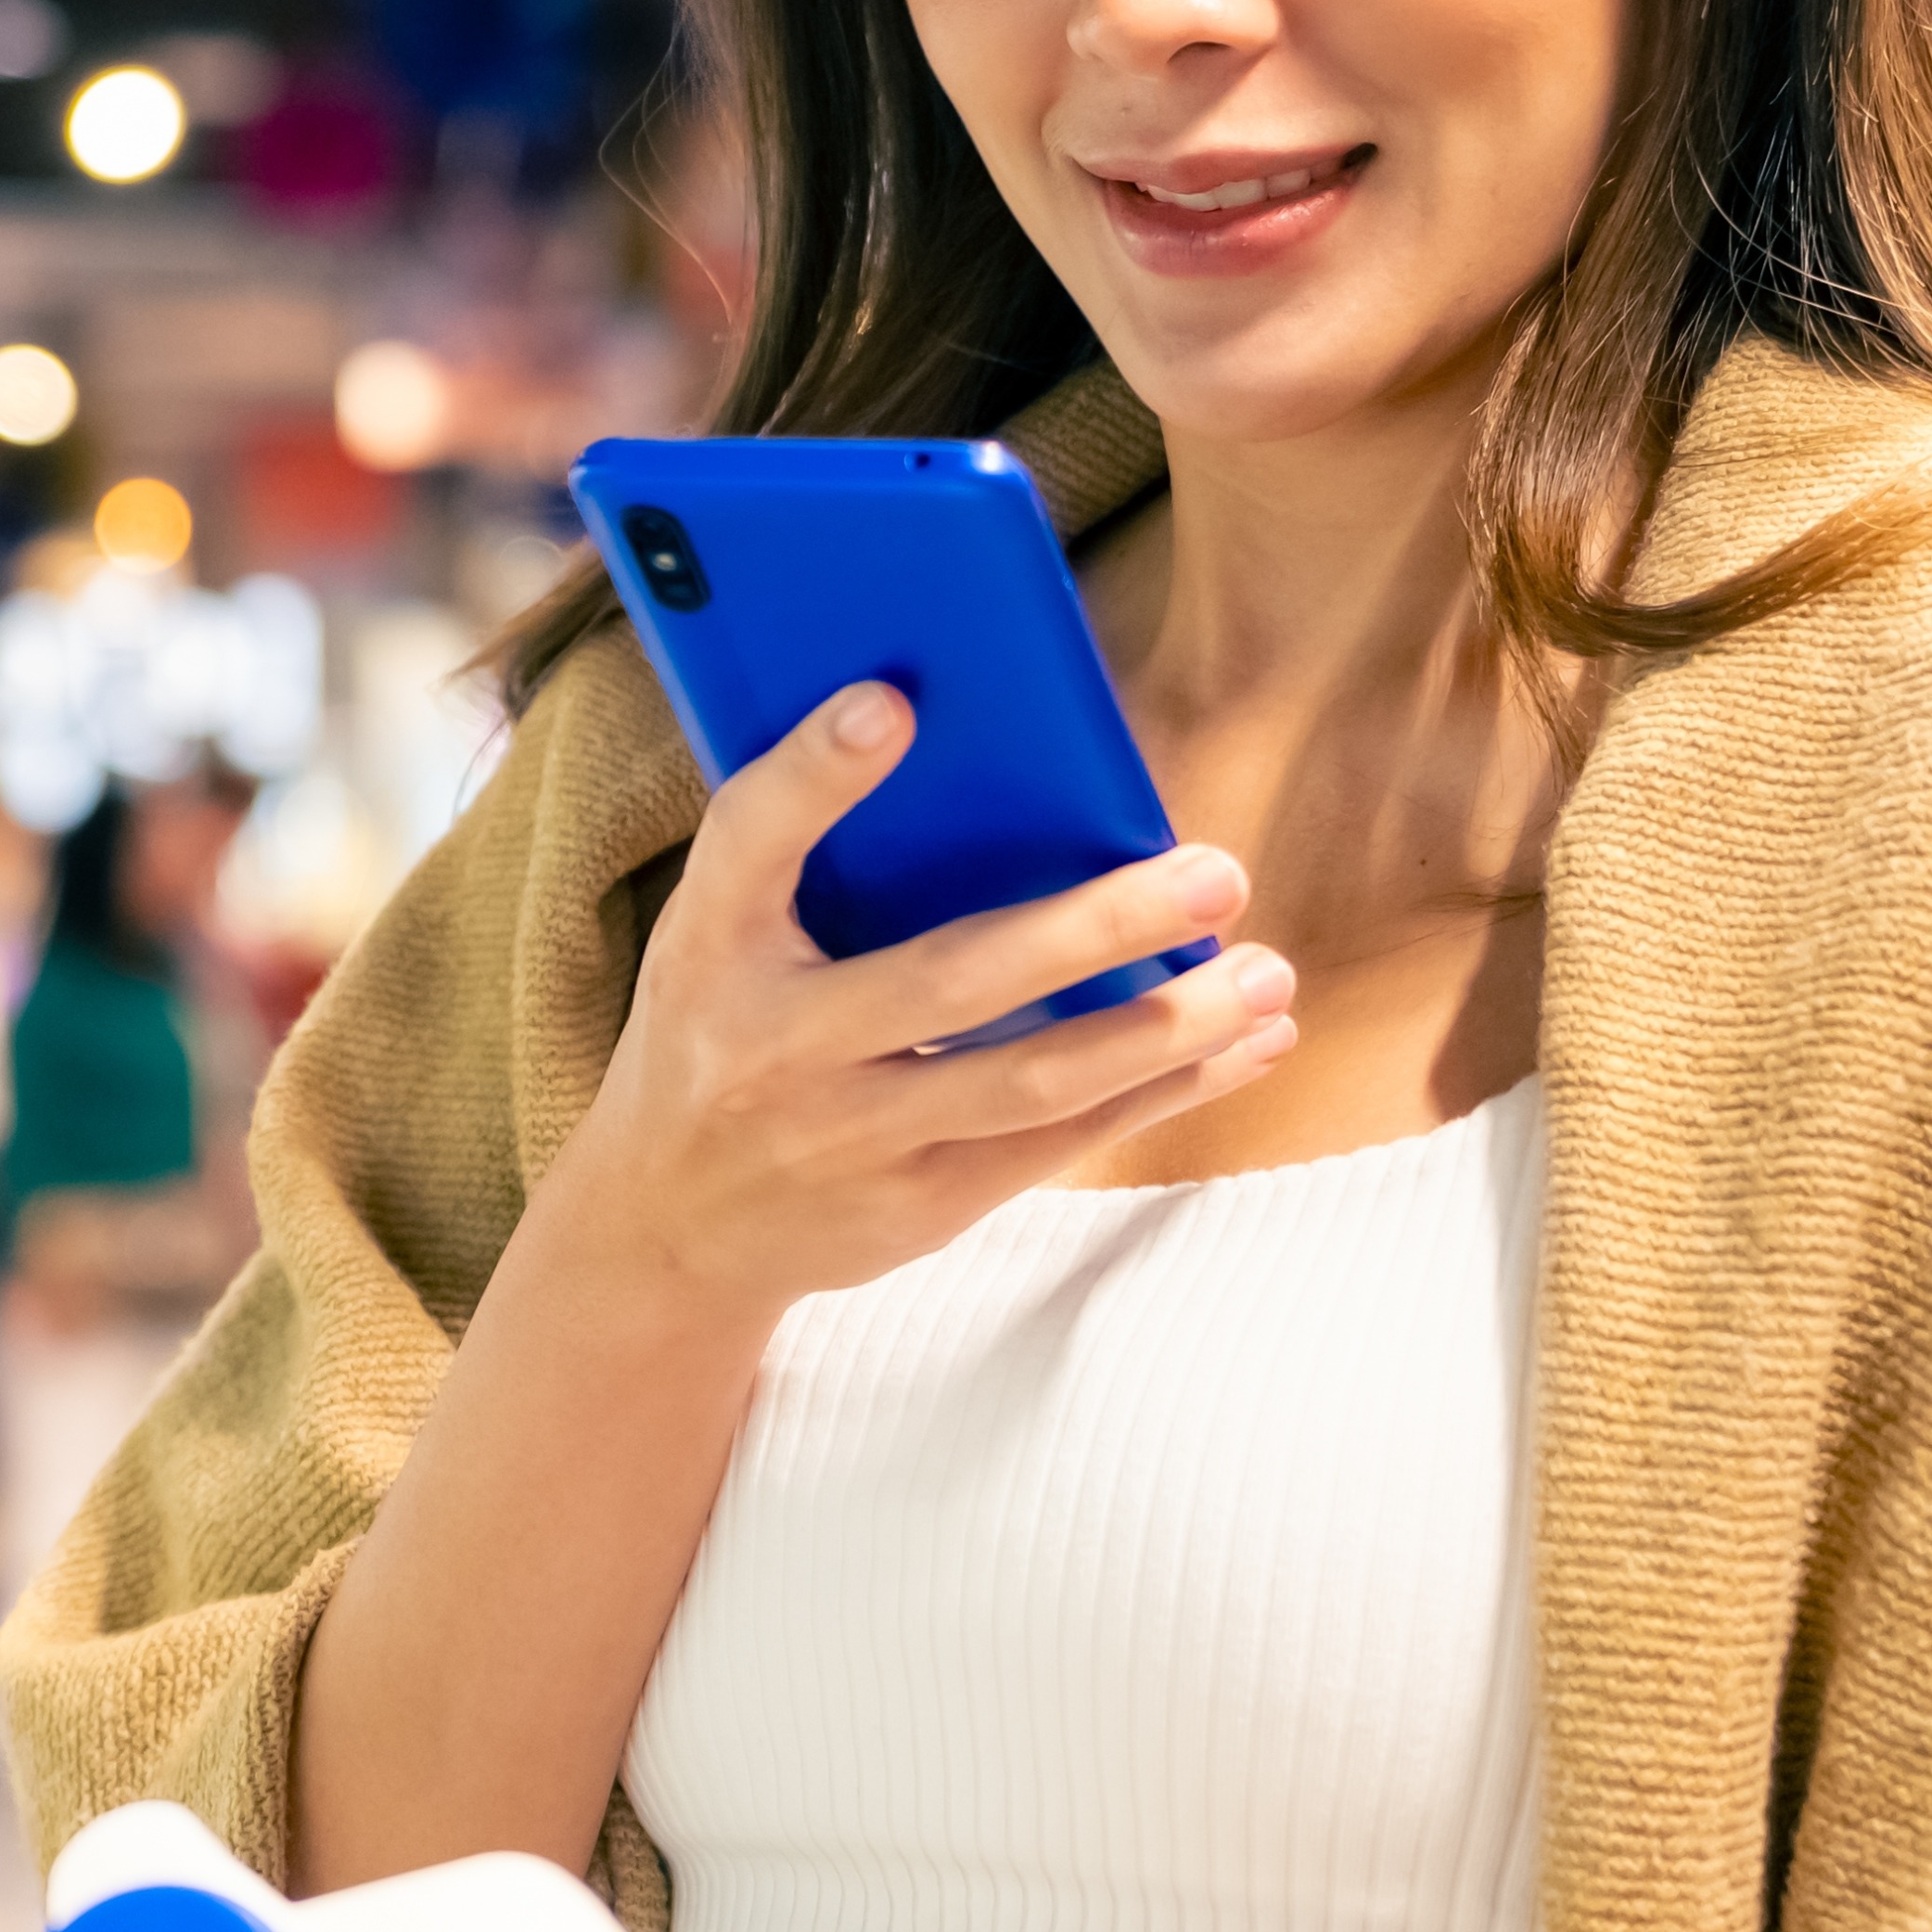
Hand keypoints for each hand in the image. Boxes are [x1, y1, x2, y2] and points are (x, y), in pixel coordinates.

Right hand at [525, 687, 1293, 1339]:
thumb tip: (937, 725)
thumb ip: (805, 848)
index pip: (747, 843)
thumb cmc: (719, 1031)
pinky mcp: (915, 1207)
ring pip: (1030, 1082)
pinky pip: (1058, 1145)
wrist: (666, 1228)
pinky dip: (1162, 1091)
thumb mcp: (718, 936)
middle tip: (1216, 871)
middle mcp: (771, 1048)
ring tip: (1264, 973)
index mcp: (709, 947)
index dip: (813, 775)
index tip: (892, 703)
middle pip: (948, 980)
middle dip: (1093, 928)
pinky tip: (1243, 1043)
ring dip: (1164, 1029)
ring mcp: (848, 1140)